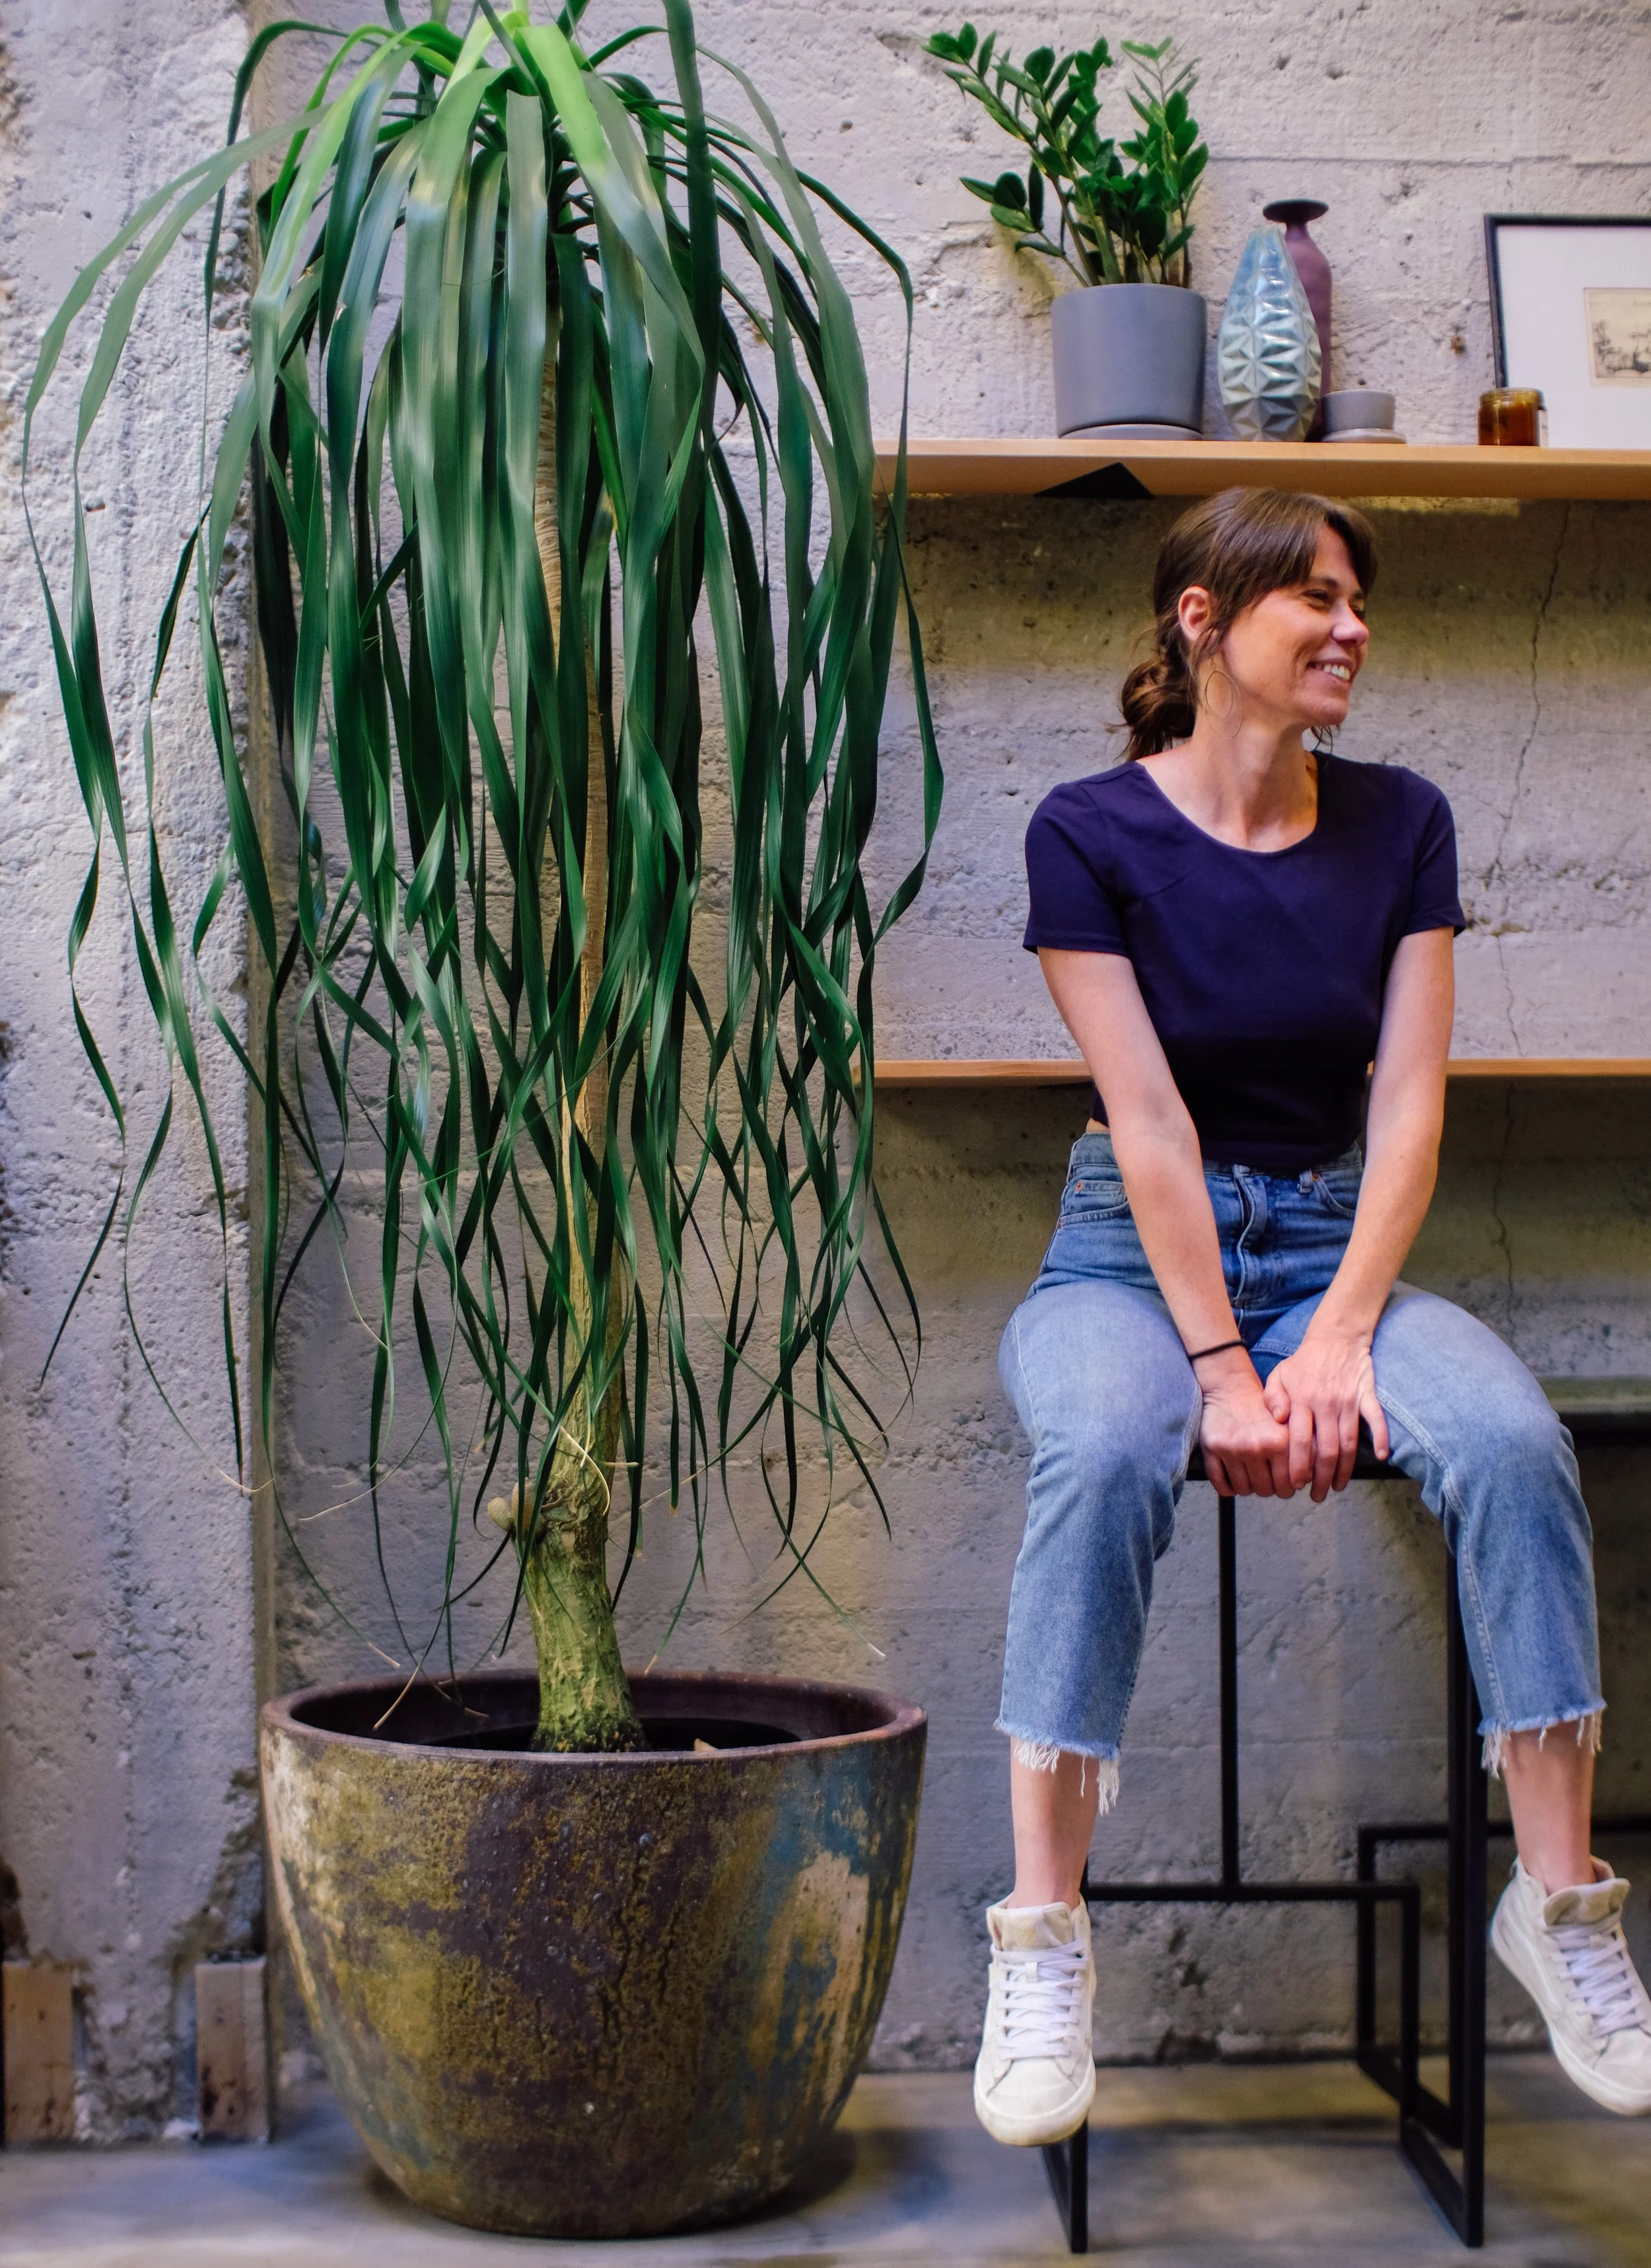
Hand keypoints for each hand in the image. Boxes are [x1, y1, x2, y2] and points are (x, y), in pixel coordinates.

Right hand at [1196, 1348, 1294, 1498]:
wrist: (1231, 1389)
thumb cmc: (1263, 1411)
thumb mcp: (1288, 1425)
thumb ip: (1303, 1451)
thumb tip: (1309, 1480)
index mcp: (1279, 1441)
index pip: (1287, 1485)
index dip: (1286, 1489)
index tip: (1284, 1485)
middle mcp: (1255, 1446)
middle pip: (1264, 1490)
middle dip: (1267, 1489)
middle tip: (1268, 1481)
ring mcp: (1232, 1448)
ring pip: (1243, 1489)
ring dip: (1248, 1487)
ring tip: (1251, 1477)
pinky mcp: (1211, 1448)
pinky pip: (1220, 1483)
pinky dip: (1227, 1487)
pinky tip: (1233, 1481)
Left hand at [1260, 1327, 1389, 1501]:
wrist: (1336, 1336)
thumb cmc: (1303, 1362)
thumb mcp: (1279, 1375)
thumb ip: (1272, 1398)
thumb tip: (1276, 1422)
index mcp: (1302, 1400)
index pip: (1301, 1441)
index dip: (1299, 1465)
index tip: (1296, 1484)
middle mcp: (1325, 1403)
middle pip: (1326, 1449)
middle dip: (1320, 1477)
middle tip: (1316, 1495)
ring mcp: (1348, 1400)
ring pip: (1348, 1442)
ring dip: (1344, 1469)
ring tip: (1336, 1487)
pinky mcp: (1367, 1395)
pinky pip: (1376, 1418)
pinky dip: (1381, 1437)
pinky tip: (1380, 1457)